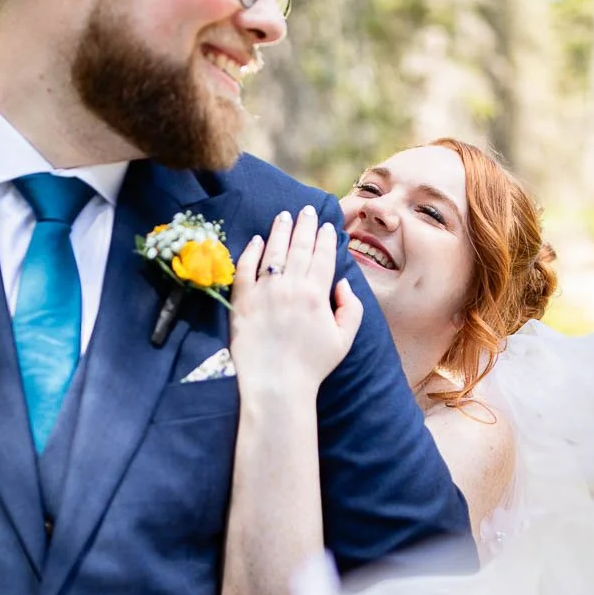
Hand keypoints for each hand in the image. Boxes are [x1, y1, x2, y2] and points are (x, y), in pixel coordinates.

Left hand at [230, 206, 363, 395]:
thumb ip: (350, 308)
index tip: (326, 224)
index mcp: (316, 294)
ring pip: (273, 251)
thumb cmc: (312, 365)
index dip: (325, 238)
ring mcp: (264, 292)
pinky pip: (245, 268)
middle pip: (299, 247)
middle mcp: (290, 287)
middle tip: (306, 209)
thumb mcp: (344, 339)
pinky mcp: (242, 300)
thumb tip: (341, 284)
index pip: (323, 256)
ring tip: (283, 216)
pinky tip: (256, 240)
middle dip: (305, 225)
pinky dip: (251, 251)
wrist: (276, 385)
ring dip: (280, 230)